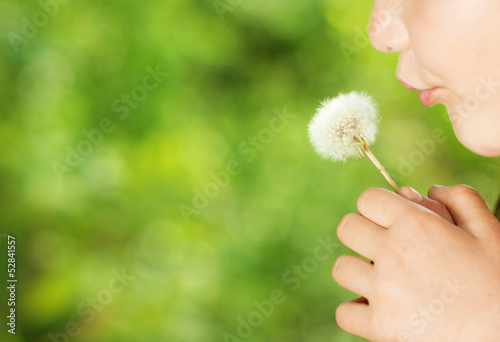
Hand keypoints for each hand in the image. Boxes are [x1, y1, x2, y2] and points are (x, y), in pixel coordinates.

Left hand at [333, 185, 499, 341]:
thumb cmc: (499, 282)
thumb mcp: (490, 232)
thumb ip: (461, 200)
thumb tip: (431, 189)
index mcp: (416, 226)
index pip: (367, 199)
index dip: (377, 206)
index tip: (389, 219)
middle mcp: (392, 254)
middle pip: (347, 228)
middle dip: (363, 233)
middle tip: (384, 248)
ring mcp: (382, 292)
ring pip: (341, 268)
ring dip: (359, 271)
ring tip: (383, 280)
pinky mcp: (379, 327)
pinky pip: (344, 312)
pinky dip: (357, 311)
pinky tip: (380, 309)